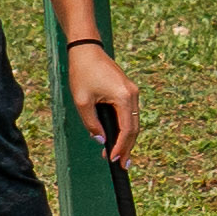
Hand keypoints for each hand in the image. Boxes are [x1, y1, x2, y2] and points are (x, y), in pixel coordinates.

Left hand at [66, 32, 141, 156]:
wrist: (86, 50)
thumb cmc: (82, 73)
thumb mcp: (82, 102)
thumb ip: (92, 124)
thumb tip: (101, 141)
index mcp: (124, 98)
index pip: (127, 130)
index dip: (121, 148)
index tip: (113, 161)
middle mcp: (133, 95)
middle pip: (134, 128)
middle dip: (127, 148)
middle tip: (122, 165)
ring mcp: (132, 92)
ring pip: (133, 122)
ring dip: (127, 139)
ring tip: (120, 155)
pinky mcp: (128, 90)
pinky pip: (130, 114)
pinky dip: (126, 127)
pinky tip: (119, 137)